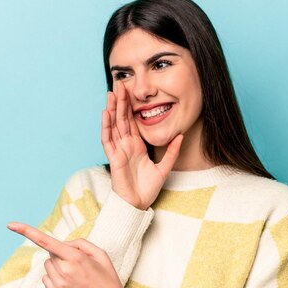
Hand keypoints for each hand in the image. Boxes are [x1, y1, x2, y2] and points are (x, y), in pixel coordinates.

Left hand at [7, 222, 124, 287]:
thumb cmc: (107, 278)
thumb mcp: (100, 254)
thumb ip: (80, 243)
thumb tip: (62, 244)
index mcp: (75, 258)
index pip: (46, 241)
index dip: (26, 231)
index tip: (10, 225)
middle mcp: (64, 271)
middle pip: (51, 253)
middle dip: (61, 254)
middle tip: (80, 265)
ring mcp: (58, 284)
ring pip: (48, 265)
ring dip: (58, 266)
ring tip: (77, 276)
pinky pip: (47, 278)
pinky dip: (56, 277)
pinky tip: (71, 284)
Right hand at [101, 80, 183, 209]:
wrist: (138, 204)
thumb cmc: (147, 189)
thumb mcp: (164, 167)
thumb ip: (172, 151)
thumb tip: (181, 136)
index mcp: (136, 146)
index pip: (131, 122)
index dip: (130, 106)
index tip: (130, 91)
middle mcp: (125, 145)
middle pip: (121, 119)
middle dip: (121, 102)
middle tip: (120, 83)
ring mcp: (118, 151)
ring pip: (113, 125)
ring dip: (112, 109)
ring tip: (112, 93)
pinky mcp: (114, 158)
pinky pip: (108, 140)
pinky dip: (106, 126)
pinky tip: (106, 113)